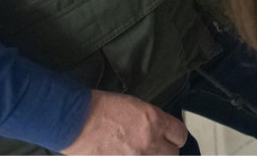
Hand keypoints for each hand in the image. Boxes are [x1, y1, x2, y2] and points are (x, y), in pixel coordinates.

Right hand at [63, 91, 187, 154]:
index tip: (171, 135)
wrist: (75, 121)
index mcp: (154, 121)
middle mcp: (150, 142)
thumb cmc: (99, 108)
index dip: (175, 135)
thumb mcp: (134, 106)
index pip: (180, 134)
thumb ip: (151, 120)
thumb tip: (159, 130)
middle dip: (166, 150)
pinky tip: (126, 154)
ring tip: (139, 150)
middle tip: (157, 146)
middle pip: (173, 154)